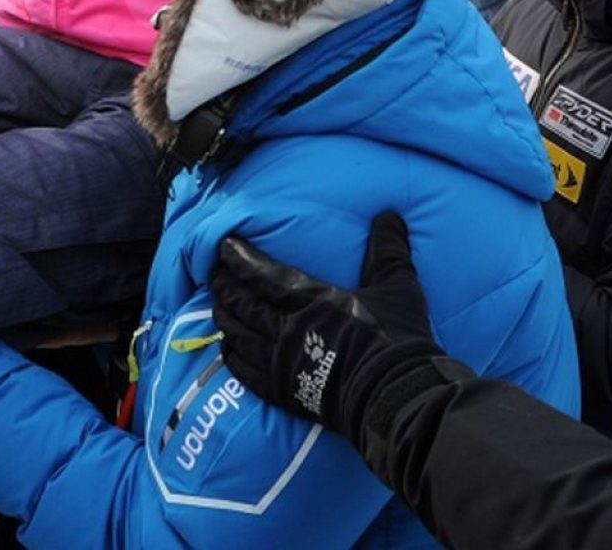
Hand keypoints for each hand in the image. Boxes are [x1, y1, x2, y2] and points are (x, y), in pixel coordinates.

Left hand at [210, 212, 442, 447]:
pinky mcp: (281, 391)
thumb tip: (391, 215)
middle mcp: (286, 327)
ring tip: (218, 306)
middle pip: (242, 303)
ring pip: (237, 334)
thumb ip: (387, 250)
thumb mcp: (397, 287)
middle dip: (225, 286)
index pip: (261, 274)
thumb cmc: (396, 339)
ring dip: (224, 317)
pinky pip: (244, 371)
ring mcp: (280, 361)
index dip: (239, 259)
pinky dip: (231, 355)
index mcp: (310, 299)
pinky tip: (228, 348)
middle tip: (215, 275)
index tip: (223, 248)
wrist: (394, 396)